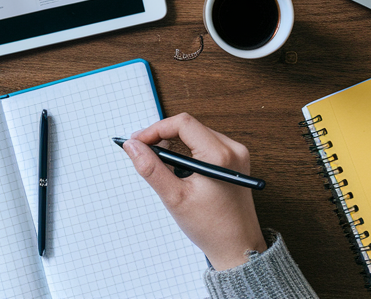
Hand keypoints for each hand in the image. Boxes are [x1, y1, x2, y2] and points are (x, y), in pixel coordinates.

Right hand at [122, 113, 267, 269]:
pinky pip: (206, 144)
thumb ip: (151, 169)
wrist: (238, 247)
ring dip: (175, 143)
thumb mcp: (174, 198)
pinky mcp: (236, 161)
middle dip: (163, 136)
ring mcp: (237, 154)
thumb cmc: (211, 227)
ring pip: (197, 134)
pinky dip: (188, 150)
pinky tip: (178, 168)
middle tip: (143, 151)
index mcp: (220, 155)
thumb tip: (133, 146)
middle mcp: (233, 149)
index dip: (156, 129)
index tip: (138, 142)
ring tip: (160, 163)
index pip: (182, 124)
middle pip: (189, 126)